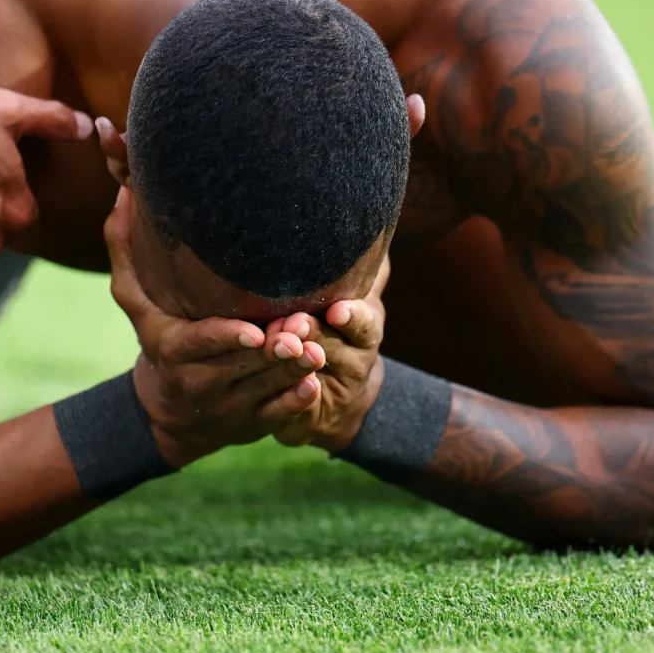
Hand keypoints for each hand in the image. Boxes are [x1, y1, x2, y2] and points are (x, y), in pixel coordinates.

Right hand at [104, 186, 327, 466]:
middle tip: (302, 328)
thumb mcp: (136, 300)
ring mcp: (229, 406)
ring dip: (292, 371)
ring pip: (264, 388)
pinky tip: (313, 384)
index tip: (253, 329)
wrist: (171, 412)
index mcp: (174, 349)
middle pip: (242, 364)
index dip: (228, 338)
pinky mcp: (253, 423)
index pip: (203, 342)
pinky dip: (295, 402)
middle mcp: (200, 381)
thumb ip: (126, 248)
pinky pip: (277, 415)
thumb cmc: (159, 337)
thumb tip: (124, 190)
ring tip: (317, 349)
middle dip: (273, 349)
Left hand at [269, 257, 390, 451]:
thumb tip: (374, 234)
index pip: (363, 321)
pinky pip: (300, 411)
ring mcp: (334, 391)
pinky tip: (281, 391)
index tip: (337, 309)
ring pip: (313, 376)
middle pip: (334, 346)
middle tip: (292, 324)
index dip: (351, 316)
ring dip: (296, 364)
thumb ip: (361, 272)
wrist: (339, 403)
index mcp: (364, 331)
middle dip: (313, 335)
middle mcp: (355, 360)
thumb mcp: (355, 305)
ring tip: (279, 349)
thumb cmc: (337, 336)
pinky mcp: (311, 418)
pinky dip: (292, 402)